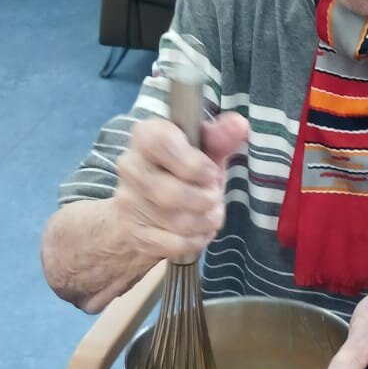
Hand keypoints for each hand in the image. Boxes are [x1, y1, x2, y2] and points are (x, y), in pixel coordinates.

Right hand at [112, 112, 247, 262]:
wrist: (147, 206)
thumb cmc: (180, 171)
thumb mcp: (202, 150)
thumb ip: (220, 137)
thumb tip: (240, 125)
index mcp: (146, 136)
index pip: (160, 144)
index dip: (192, 164)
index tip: (212, 173)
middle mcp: (130, 166)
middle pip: (168, 192)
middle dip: (204, 199)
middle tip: (215, 197)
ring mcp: (127, 201)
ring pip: (174, 221)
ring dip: (204, 221)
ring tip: (213, 214)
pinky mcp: (134, 232)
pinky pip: (172, 244)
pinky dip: (195, 240)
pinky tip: (200, 231)